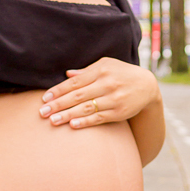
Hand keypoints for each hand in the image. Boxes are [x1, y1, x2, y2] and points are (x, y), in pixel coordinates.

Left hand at [38, 57, 159, 128]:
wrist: (147, 86)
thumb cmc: (121, 73)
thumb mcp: (106, 65)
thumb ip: (86, 71)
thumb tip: (67, 74)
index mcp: (100, 70)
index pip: (75, 82)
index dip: (58, 90)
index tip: (44, 98)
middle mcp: (106, 84)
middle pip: (77, 95)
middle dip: (58, 104)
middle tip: (42, 112)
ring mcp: (113, 99)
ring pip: (86, 108)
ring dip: (68, 115)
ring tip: (52, 121)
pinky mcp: (119, 112)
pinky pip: (99, 118)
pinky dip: (85, 122)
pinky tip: (73, 125)